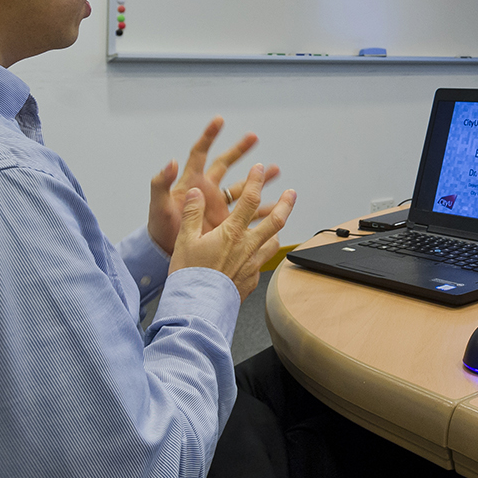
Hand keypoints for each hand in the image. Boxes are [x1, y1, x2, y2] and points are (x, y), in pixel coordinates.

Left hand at [147, 116, 278, 254]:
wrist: (166, 253)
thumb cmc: (159, 228)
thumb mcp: (158, 206)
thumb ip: (161, 184)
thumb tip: (171, 162)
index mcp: (192, 182)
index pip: (200, 153)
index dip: (209, 136)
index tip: (220, 121)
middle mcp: (207, 190)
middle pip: (225, 163)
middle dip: (239, 149)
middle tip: (254, 137)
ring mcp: (218, 205)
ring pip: (242, 187)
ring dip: (257, 178)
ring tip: (275, 170)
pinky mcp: (226, 222)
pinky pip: (248, 213)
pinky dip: (262, 209)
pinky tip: (276, 207)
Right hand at [170, 171, 293, 300]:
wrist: (198, 307)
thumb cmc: (190, 275)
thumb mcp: (185, 240)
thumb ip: (192, 213)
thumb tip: (196, 193)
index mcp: (231, 232)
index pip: (249, 199)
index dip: (256, 181)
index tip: (259, 169)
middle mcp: (247, 246)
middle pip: (275, 220)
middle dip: (285, 203)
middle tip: (292, 193)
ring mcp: (252, 264)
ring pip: (273, 242)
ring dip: (278, 229)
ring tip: (280, 223)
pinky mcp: (251, 279)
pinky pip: (263, 262)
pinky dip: (265, 253)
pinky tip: (261, 253)